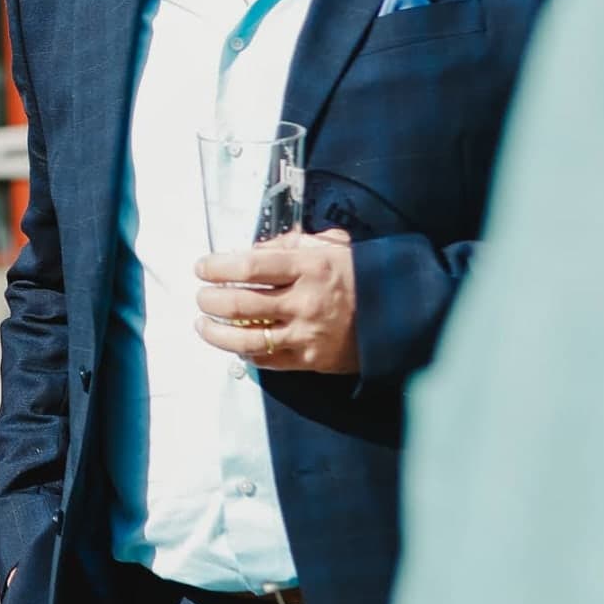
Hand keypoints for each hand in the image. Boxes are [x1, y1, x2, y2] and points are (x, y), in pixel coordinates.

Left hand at [195, 228, 358, 374]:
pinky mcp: (310, 359)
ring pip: (246, 339)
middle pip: (239, 305)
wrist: (402, 314)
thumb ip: (292, 243)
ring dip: (216, 333)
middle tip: (201, 296)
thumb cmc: (363, 275)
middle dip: (210, 300)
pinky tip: (236, 343)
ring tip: (202, 324)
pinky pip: (268, 360)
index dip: (217, 268)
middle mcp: (305, 301)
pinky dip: (246, 352)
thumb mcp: (332, 246)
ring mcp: (306, 334)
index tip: (202, 267)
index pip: (249, 268)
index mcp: (310, 267)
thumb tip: (255, 249)